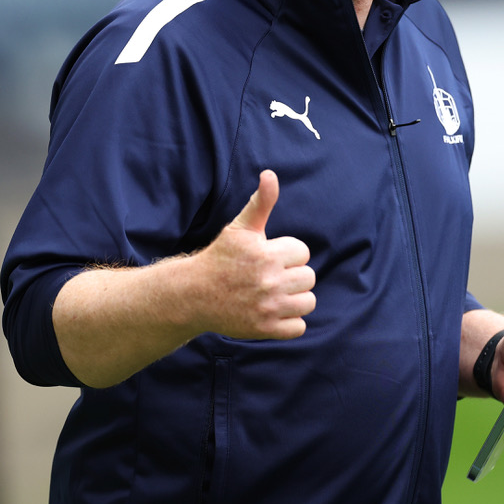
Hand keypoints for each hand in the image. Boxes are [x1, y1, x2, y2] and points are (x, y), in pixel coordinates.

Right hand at [192, 170, 315, 339]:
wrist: (195, 294)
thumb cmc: (221, 258)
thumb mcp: (240, 228)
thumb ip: (260, 202)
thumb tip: (270, 174)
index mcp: (266, 254)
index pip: (302, 252)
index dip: (286, 254)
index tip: (267, 257)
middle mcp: (268, 282)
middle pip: (309, 277)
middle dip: (292, 275)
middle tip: (269, 277)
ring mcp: (268, 308)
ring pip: (308, 302)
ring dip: (295, 299)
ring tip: (274, 294)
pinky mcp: (265, 330)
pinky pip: (299, 327)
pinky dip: (290, 322)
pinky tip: (272, 311)